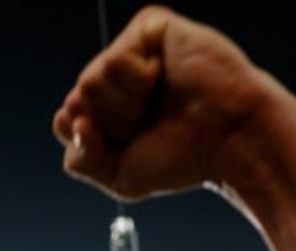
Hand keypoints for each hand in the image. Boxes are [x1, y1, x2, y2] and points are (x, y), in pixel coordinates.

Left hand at [53, 5, 280, 200]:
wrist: (229, 139)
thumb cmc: (183, 157)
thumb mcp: (119, 177)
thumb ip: (81, 160)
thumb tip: (68, 121)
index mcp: (110, 108)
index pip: (66, 119)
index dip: (90, 140)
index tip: (128, 144)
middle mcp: (118, 78)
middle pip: (76, 99)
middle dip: (111, 123)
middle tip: (150, 123)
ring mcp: (133, 50)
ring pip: (89, 80)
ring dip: (125, 105)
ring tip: (160, 102)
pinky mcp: (150, 27)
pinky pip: (113, 60)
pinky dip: (137, 81)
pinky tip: (164, 79)